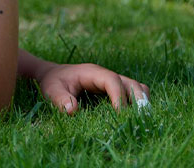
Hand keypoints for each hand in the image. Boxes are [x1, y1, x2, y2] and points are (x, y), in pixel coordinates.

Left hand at [34, 62, 149, 113]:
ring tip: (142, 119)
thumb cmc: (53, 82)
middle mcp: (106, 75)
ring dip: (140, 101)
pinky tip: (134, 117)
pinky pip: (131, 92)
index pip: (112, 81)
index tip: (121, 114)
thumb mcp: (51, 90)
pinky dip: (136, 103)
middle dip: (137, 99)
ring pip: (135, 87)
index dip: (119, 96)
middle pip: (130, 83)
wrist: (53, 74)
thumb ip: (60, 99)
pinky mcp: (113, 88)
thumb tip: (72, 110)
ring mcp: (112, 81)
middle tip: (140, 119)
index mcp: (93, 73)